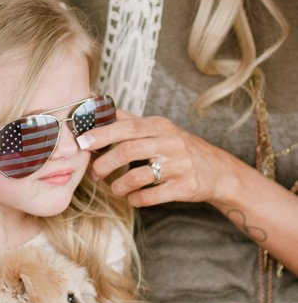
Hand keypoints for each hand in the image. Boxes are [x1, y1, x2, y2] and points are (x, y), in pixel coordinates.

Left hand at [78, 110, 239, 206]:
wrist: (218, 171)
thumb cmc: (178, 148)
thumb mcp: (158, 129)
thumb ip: (127, 120)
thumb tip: (95, 104)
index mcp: (160, 126)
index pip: (127, 127)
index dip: (102, 134)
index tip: (83, 142)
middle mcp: (171, 143)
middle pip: (128, 150)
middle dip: (105, 163)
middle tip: (94, 173)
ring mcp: (179, 165)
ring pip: (138, 176)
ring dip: (119, 185)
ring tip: (115, 188)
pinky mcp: (184, 187)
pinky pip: (151, 196)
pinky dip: (136, 199)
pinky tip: (132, 197)